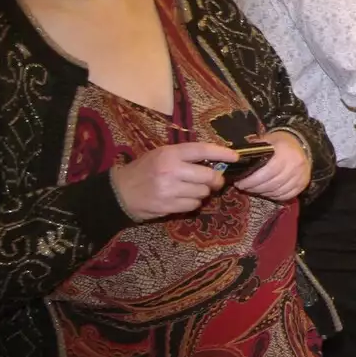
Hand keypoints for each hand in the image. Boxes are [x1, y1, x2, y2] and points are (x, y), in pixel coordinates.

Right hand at [110, 142, 232, 220]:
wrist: (120, 192)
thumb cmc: (144, 170)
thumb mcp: (161, 155)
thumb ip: (186, 157)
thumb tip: (216, 162)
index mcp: (169, 154)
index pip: (202, 150)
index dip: (222, 153)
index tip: (235, 156)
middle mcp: (171, 170)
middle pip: (209, 176)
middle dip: (215, 180)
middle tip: (213, 180)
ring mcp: (169, 189)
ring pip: (203, 193)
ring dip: (202, 192)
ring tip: (190, 189)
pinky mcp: (168, 206)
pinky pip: (194, 205)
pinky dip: (193, 203)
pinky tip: (182, 198)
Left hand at [232, 130, 310, 201]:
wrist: (301, 144)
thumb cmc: (280, 143)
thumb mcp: (267, 141)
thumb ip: (255, 150)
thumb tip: (238, 160)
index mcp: (285, 152)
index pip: (267, 171)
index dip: (252, 180)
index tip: (240, 183)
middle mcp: (295, 165)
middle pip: (272, 183)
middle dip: (255, 188)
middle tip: (244, 187)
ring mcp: (301, 175)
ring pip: (279, 191)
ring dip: (264, 193)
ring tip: (253, 190)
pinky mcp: (304, 183)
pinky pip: (287, 195)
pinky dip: (275, 196)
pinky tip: (266, 192)